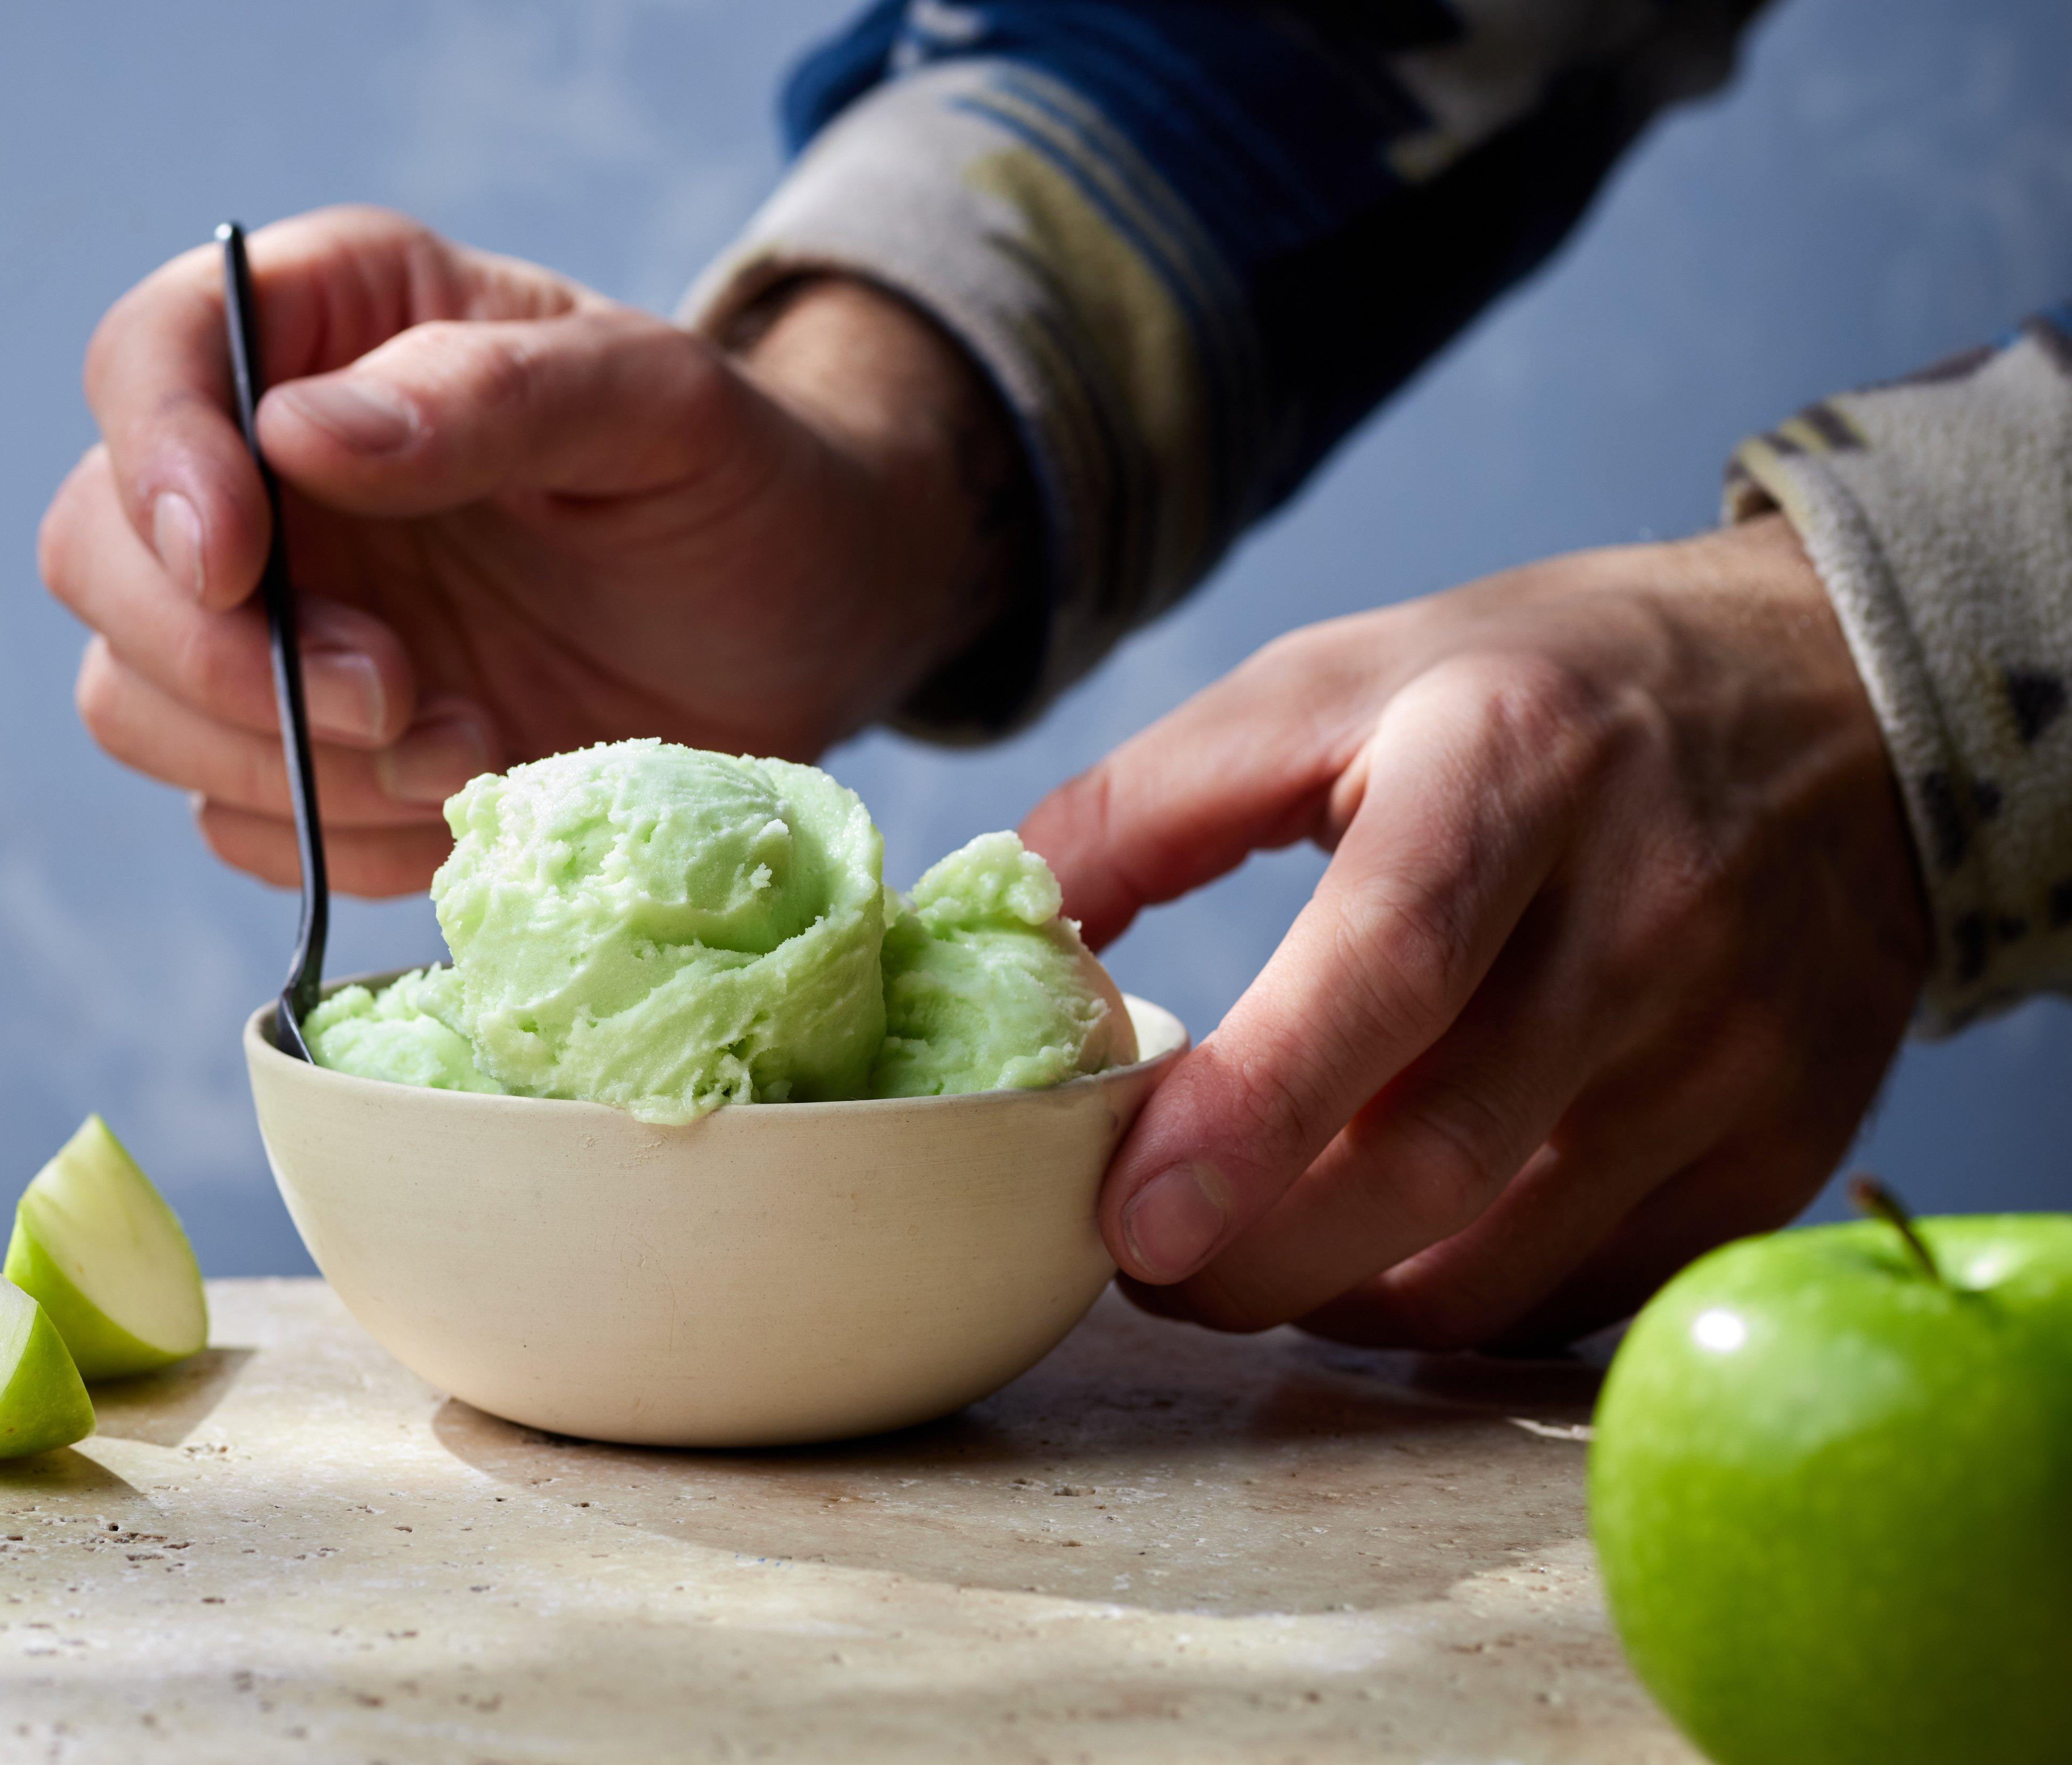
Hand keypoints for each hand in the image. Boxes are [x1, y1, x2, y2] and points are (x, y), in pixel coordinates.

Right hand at [38, 206, 1028, 894]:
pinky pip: (234, 819)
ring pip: (133, 700)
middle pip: (97, 551)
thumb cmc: (741, 487)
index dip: (157, 462)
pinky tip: (464, 800)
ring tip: (464, 751)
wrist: (801, 632)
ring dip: (284, 761)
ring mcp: (275, 620)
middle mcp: (268, 473)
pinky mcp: (304, 751)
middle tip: (398, 697)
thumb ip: (495, 395)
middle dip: (222, 654)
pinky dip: (333, 837)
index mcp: (336, 328)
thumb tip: (295, 433)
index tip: (241, 562)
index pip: (151, 359)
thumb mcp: (664, 407)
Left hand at [1023, 516, 1930, 1349]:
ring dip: (1333, 1295)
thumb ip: (1152, 801)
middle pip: (1431, 1157)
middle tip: (1142, 1255)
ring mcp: (1727, 1051)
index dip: (1250, 1115)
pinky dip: (1452, 1302)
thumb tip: (1006, 925)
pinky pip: (1582, 1290)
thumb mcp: (1335, 680)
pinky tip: (1376, 1253)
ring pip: (1497, 1261)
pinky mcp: (1775, 1144)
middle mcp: (1639, 923)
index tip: (1132, 1219)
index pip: (1383, 973)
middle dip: (1253, 1255)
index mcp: (1509, 774)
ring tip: (1241, 1249)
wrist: (1836, 698)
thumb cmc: (1540, 692)